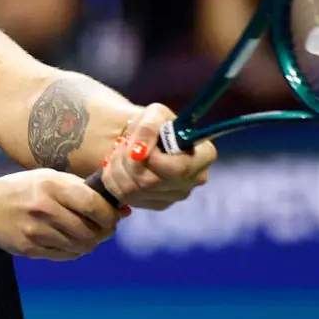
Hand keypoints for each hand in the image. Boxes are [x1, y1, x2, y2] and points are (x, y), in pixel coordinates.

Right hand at [0, 169, 121, 260]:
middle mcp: (44, 208)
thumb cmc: (24, 190)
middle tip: (105, 229)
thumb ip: (83, 190)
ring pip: (80, 246)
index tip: (114, 216)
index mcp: (51, 186)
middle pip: (89, 230)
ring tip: (89, 235)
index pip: (93, 205)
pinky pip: (65, 255)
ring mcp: (36, 231)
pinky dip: (75, 251)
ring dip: (91, 243)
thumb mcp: (49, 178)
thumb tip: (121, 209)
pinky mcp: (30, 249)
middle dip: (104, 232)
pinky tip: (71, 241)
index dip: (110, 215)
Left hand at [99, 103, 216, 209]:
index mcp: (203, 155)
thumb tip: (140, 151)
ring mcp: (176, 195)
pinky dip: (115, 180)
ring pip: (136, 191)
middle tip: (124, 145)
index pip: (181, 169)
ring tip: (118, 153)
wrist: (144, 140)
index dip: (155, 161)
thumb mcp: (154, 114)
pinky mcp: (158, 204)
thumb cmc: (155, 125)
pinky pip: (128, 198)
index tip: (140, 148)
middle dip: (129, 162)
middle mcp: (194, 180)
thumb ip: (149, 127)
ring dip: (119, 168)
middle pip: (152, 182)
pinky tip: (118, 166)